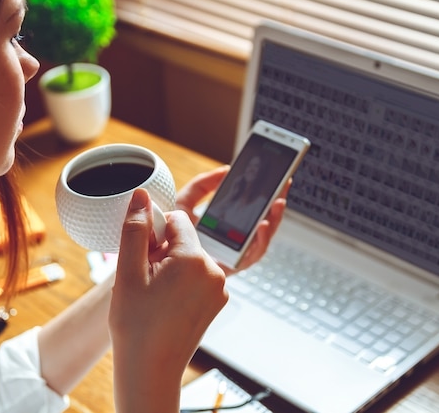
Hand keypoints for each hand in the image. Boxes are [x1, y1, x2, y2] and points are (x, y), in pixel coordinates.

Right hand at [110, 188, 227, 412]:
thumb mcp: (128, 272)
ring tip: (153, 293)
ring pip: (190, 259)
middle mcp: (214, 272)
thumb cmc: (136, 325)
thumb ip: (136, 229)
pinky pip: (198, 277)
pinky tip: (164, 303)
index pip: (177, 219)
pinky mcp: (217, 302)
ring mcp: (219, 290)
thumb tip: (141, 195)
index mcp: (194, 260)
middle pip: (185, 239)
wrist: (150, 370)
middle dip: (163, 250)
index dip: (155, 232)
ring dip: (171, 267)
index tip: (142, 255)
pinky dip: (181, 282)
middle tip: (144, 278)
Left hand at [175, 166, 290, 272]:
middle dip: (275, 202)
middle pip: (261, 221)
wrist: (156, 257)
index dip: (264, 192)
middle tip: (283, 185)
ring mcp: (233, 254)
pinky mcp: (231, 267)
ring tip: (276, 203)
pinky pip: (251, 256)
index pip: (250, 207)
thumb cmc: (168, 233)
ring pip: (261, 238)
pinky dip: (260, 241)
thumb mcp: (184, 202)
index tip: (274, 175)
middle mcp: (232, 239)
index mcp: (224, 223)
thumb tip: (224, 171)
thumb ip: (202, 185)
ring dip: (273, 220)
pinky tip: (262, 226)